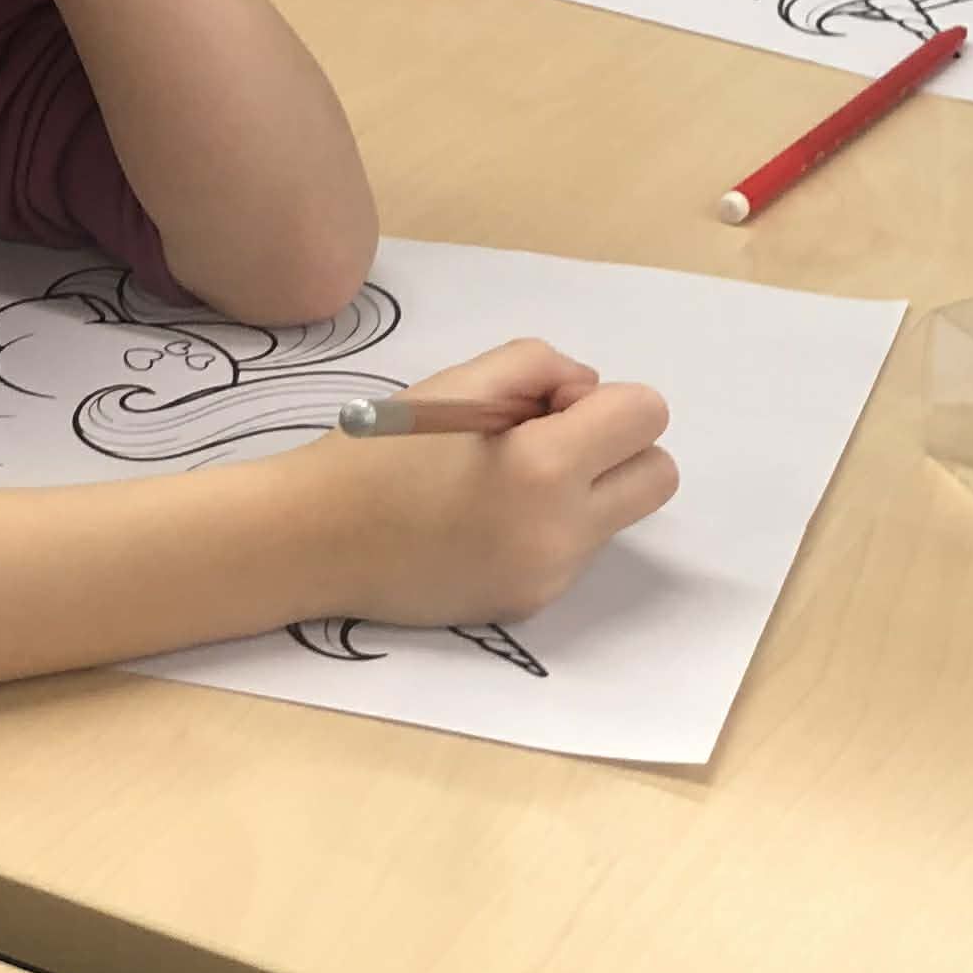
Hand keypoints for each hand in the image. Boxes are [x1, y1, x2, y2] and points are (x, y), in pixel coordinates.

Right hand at [321, 338, 676, 630]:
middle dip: (617, 448)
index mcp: (545, 464)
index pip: (647, 416)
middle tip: (548, 442)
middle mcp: (560, 530)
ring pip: (615, 517)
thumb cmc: (380, 449)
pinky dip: (547, 528)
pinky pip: (573, 554)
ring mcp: (549, 576)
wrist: (315, 539)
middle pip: (658, 476)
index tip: (548, 407)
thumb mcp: (460, 379)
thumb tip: (589, 394)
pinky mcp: (529, 605)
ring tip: (502, 483)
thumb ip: (543, 367)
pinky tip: (482, 522)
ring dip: (583, 490)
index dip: (604, 400)